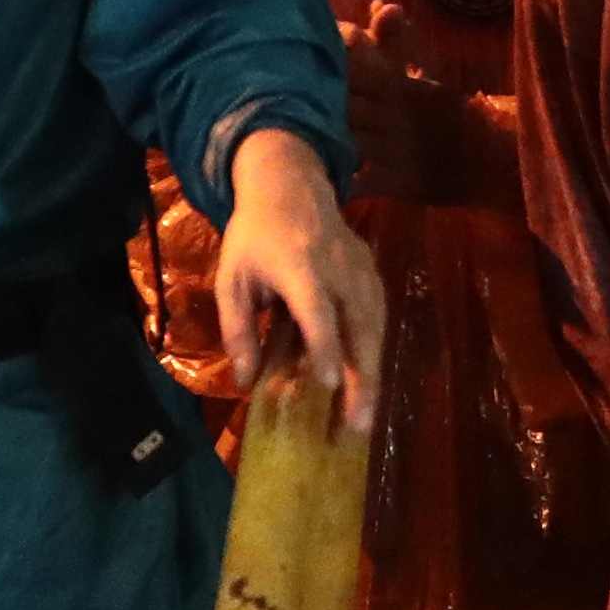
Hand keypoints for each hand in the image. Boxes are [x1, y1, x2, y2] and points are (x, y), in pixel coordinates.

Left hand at [209, 126, 388, 435]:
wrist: (289, 185)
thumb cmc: (254, 237)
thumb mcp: (231, 278)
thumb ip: (237, 330)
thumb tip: (246, 383)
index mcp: (298, 265)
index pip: (316, 310)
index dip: (323, 346)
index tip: (327, 384)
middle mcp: (338, 268)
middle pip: (358, 326)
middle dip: (360, 377)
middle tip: (358, 423)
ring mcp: (361, 269)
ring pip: (375, 326)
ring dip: (372, 373)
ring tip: (364, 416)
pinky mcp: (372, 273)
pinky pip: (378, 318)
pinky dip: (374, 352)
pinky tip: (368, 383)